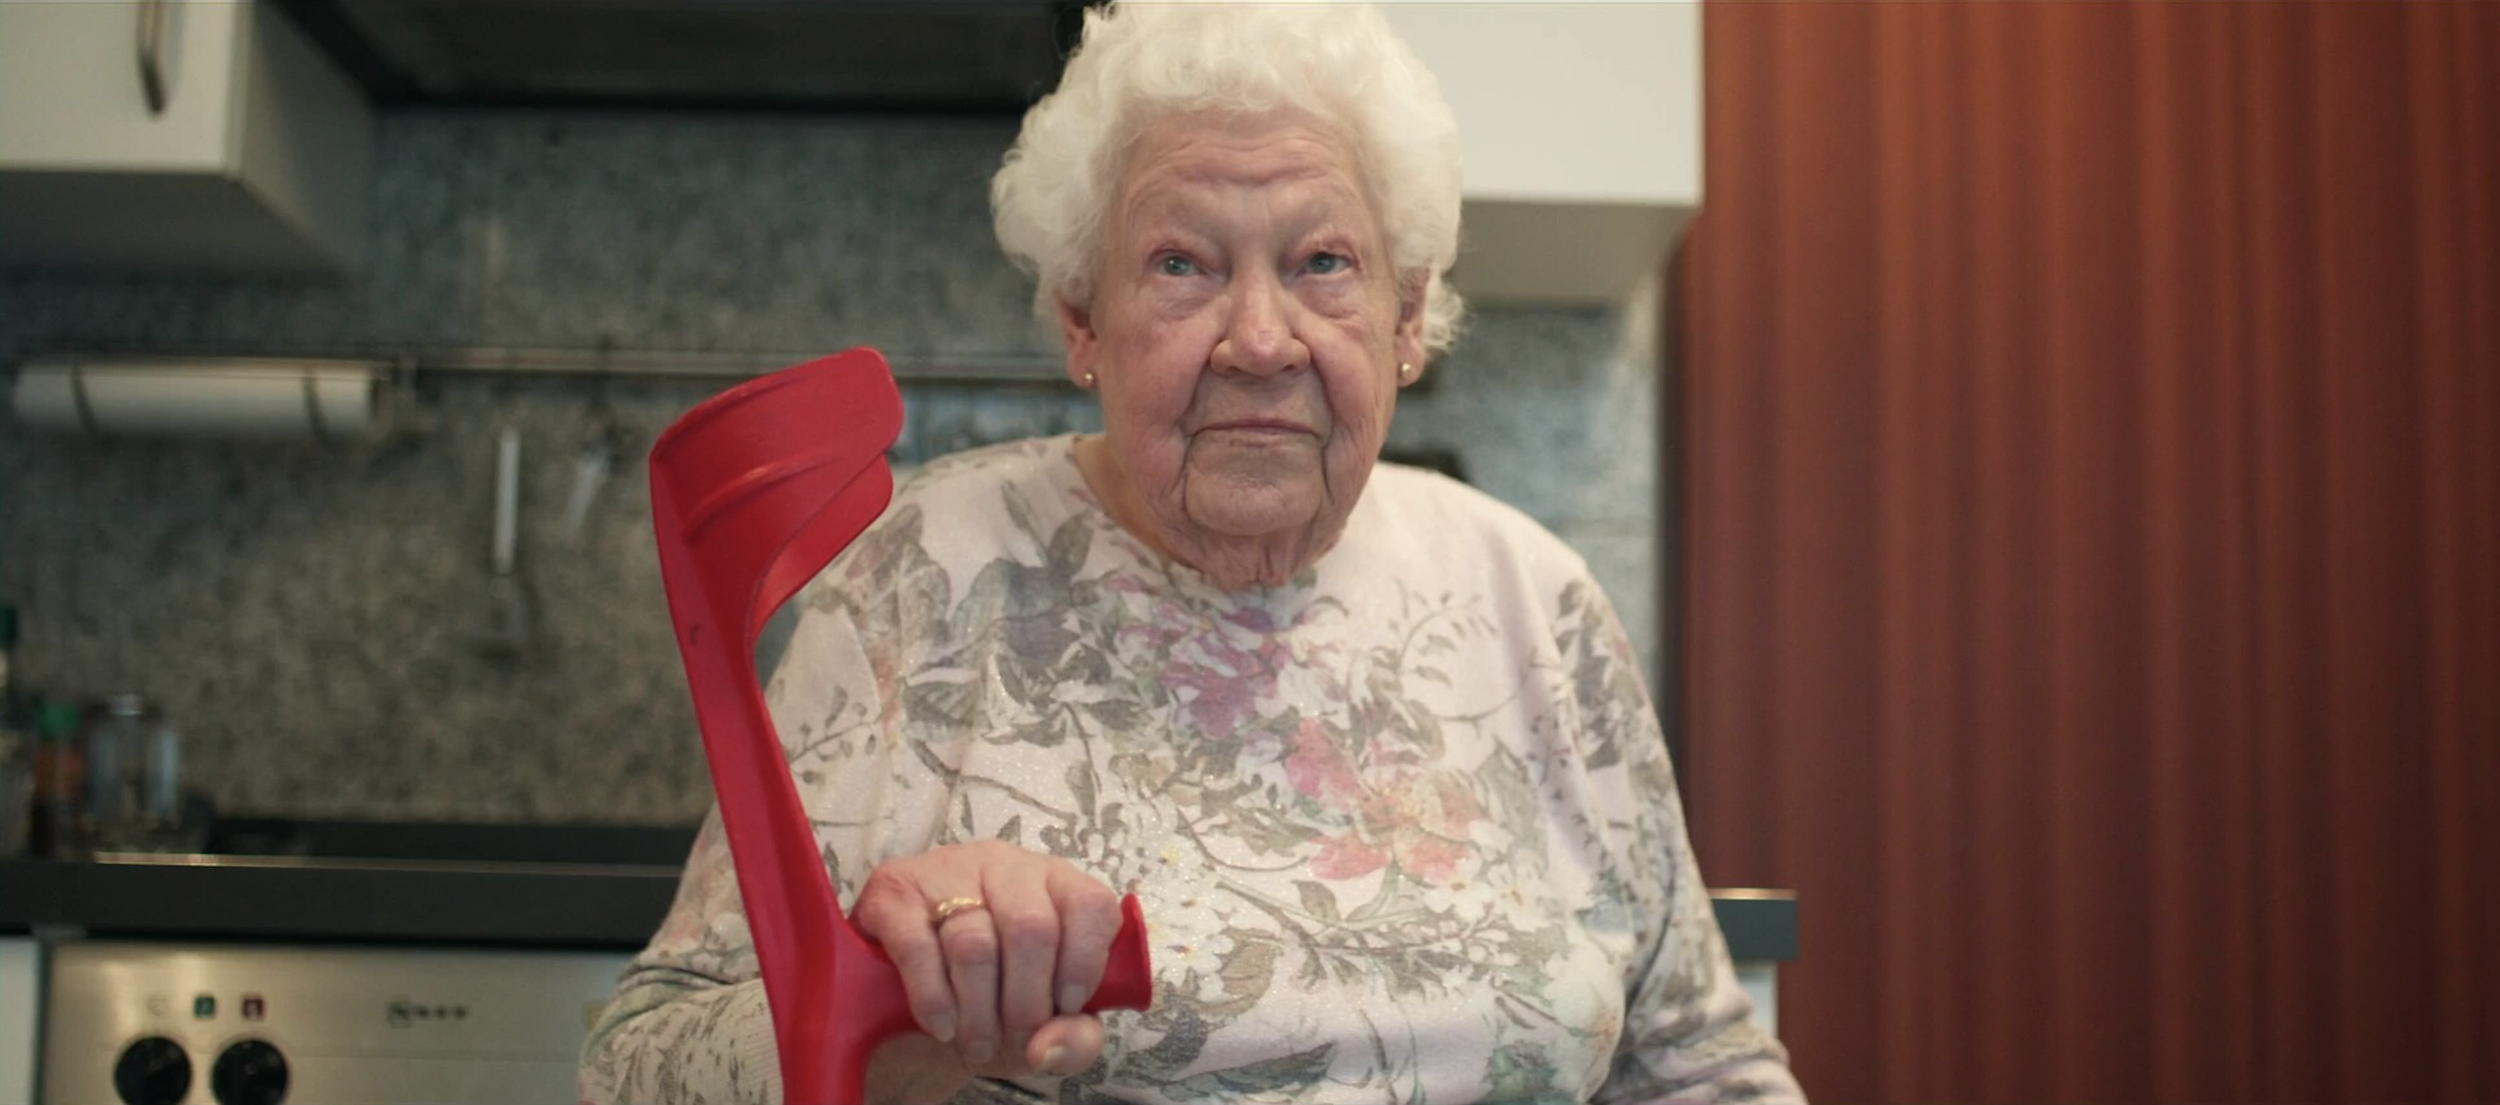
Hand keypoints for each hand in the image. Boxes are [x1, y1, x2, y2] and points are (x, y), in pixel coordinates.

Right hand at [852, 840, 1125, 1096]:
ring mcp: (945, 871)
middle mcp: (1004, 866)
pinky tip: (941, 1025)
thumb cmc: (995, 1004)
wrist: (909, 1007)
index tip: (1065, 1006)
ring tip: (976, 1043)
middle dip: (1026, 1002)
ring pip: (974, 944)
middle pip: (1032, 929)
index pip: (1091, 904)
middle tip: (1014, 1038)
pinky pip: (918, 947)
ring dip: (978, 1012)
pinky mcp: (892, 892)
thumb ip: (1075, 1039)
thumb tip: (1050, 1047)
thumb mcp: (1045, 1027)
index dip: (1084, 964)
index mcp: (1055, 885)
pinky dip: (934, 998)